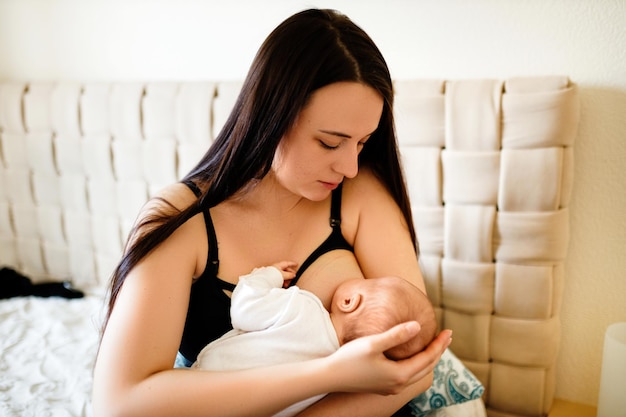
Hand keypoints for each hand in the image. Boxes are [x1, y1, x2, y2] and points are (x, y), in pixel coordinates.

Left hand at [272, 261, 297, 287]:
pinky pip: (279, 279)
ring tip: (287, 283)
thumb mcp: (283, 275)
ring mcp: (274, 273)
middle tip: (293, 276)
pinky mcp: (272, 278)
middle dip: (290, 273)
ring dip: (286, 279)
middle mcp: (276, 268)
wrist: (265, 281)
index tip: (296, 264)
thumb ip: (289, 274)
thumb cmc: (272, 276)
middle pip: (285, 270)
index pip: (287, 263)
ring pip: (282, 275)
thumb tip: (293, 275)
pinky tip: (283, 285)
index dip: (292, 264)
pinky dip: (282, 281)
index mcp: (278, 265)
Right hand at [325, 322, 451, 395]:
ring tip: (434, 345)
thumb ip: (396, 334)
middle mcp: (398, 384)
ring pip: (417, 372)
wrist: (330, 376)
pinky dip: (416, 364)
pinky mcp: (383, 386)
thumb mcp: (373, 343)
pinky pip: (407, 375)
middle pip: (426, 367)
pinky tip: (412, 356)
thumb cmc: (349, 358)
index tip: (449, 331)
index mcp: (399, 375)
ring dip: (428, 358)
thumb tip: (417, 326)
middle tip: (447, 336)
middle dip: (438, 351)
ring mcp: (390, 388)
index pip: (428, 358)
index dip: (440, 344)